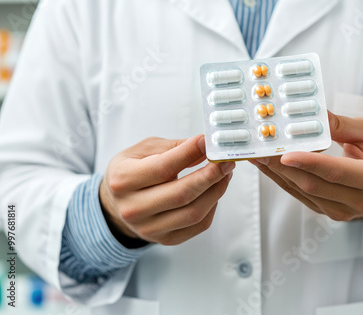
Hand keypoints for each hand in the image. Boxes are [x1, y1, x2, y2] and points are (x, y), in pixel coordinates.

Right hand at [99, 135, 234, 245]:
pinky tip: (214, 191)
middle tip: (225, 162)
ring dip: (216, 191)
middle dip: (210, 175)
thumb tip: (204, 148)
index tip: (207, 142)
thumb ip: (174, 147)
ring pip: (194, 213)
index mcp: (123, 180)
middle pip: (181, 194)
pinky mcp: (166, 239)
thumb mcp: (143, 150)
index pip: (163, 168)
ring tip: (224, 174)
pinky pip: (199, 225)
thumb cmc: (132, 171)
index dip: (189, 153)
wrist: (118, 203)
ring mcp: (149, 228)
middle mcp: (133, 208)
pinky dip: (212, 206)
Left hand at [250, 112, 362, 228]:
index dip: (309, 163)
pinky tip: (269, 166)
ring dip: (277, 173)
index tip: (285, 154)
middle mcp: (360, 201)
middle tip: (262, 149)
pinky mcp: (329, 213)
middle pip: (314, 184)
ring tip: (258, 154)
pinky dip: (283, 180)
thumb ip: (343, 125)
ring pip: (303, 192)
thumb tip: (315, 116)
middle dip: (282, 166)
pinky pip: (301, 196)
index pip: (336, 172)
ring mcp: (343, 212)